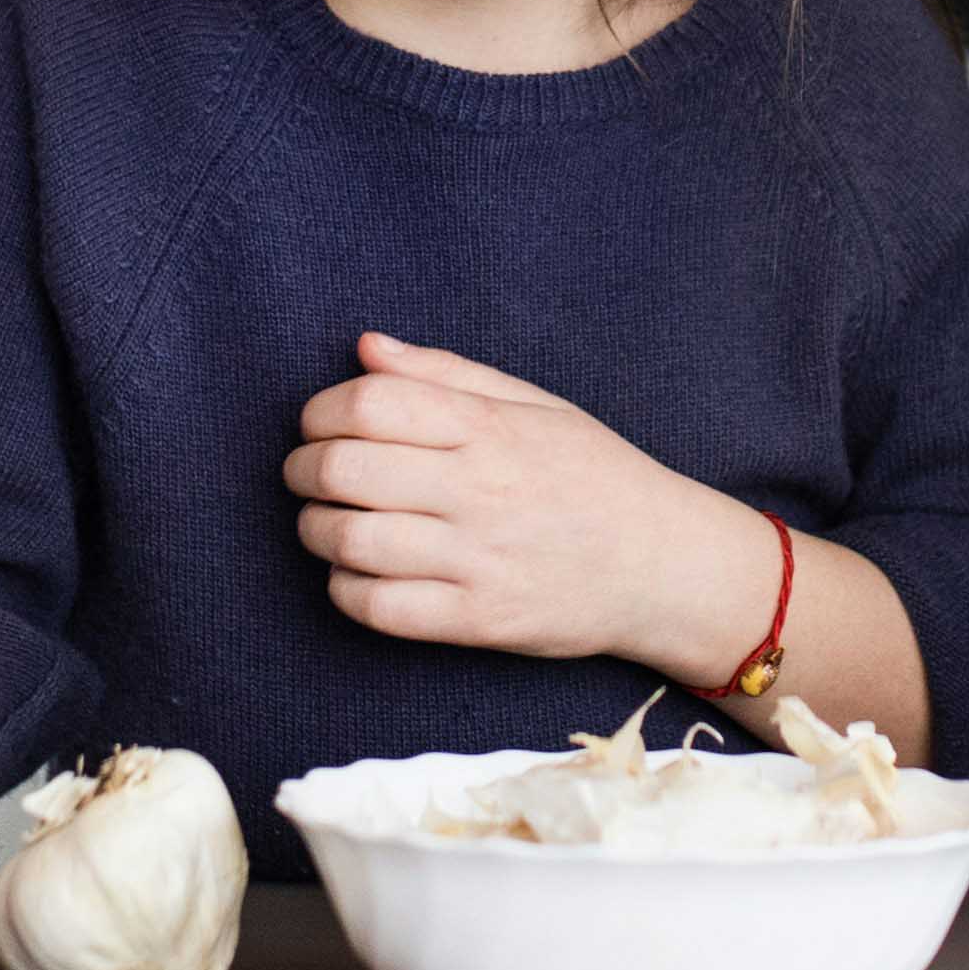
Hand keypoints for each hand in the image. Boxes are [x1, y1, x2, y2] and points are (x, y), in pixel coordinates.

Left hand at [284, 335, 764, 676]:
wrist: (665, 565)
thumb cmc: (595, 476)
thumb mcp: (535, 405)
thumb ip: (446, 373)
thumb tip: (366, 348)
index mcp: (491, 428)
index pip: (372, 403)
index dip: (322, 411)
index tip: (318, 424)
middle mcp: (481, 490)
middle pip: (346, 469)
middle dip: (303, 469)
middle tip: (304, 474)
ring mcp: (479, 559)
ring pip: (351, 540)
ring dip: (314, 530)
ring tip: (323, 524)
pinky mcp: (479, 621)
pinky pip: (380, 608)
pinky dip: (344, 589)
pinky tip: (353, 573)